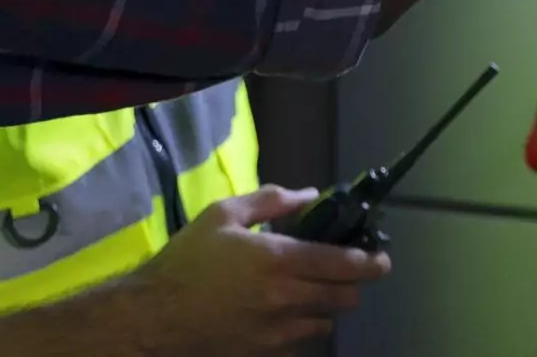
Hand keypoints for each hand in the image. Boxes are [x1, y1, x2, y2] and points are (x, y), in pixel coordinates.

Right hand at [115, 185, 390, 354]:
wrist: (155, 318)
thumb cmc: (187, 261)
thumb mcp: (222, 215)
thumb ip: (270, 201)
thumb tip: (309, 195)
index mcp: (278, 260)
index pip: (342, 264)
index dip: (370, 262)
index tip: (381, 258)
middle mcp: (286, 299)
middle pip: (344, 298)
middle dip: (352, 284)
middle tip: (343, 271)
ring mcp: (278, 332)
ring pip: (326, 323)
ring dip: (327, 306)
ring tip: (312, 291)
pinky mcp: (267, 353)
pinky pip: (302, 342)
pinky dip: (304, 327)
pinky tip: (287, 313)